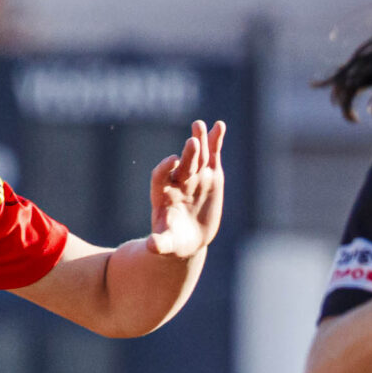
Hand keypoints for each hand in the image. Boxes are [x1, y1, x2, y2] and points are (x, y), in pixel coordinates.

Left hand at [146, 121, 227, 257]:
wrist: (189, 238)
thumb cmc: (174, 242)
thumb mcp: (167, 245)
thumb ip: (159, 243)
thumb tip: (151, 247)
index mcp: (163, 194)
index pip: (160, 176)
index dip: (165, 168)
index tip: (172, 161)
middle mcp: (178, 182)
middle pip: (182, 164)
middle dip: (188, 154)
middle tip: (192, 142)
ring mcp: (195, 177)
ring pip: (197, 156)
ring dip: (200, 140)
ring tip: (201, 125)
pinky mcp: (210, 175)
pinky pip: (212, 156)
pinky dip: (216, 141)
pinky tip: (220, 126)